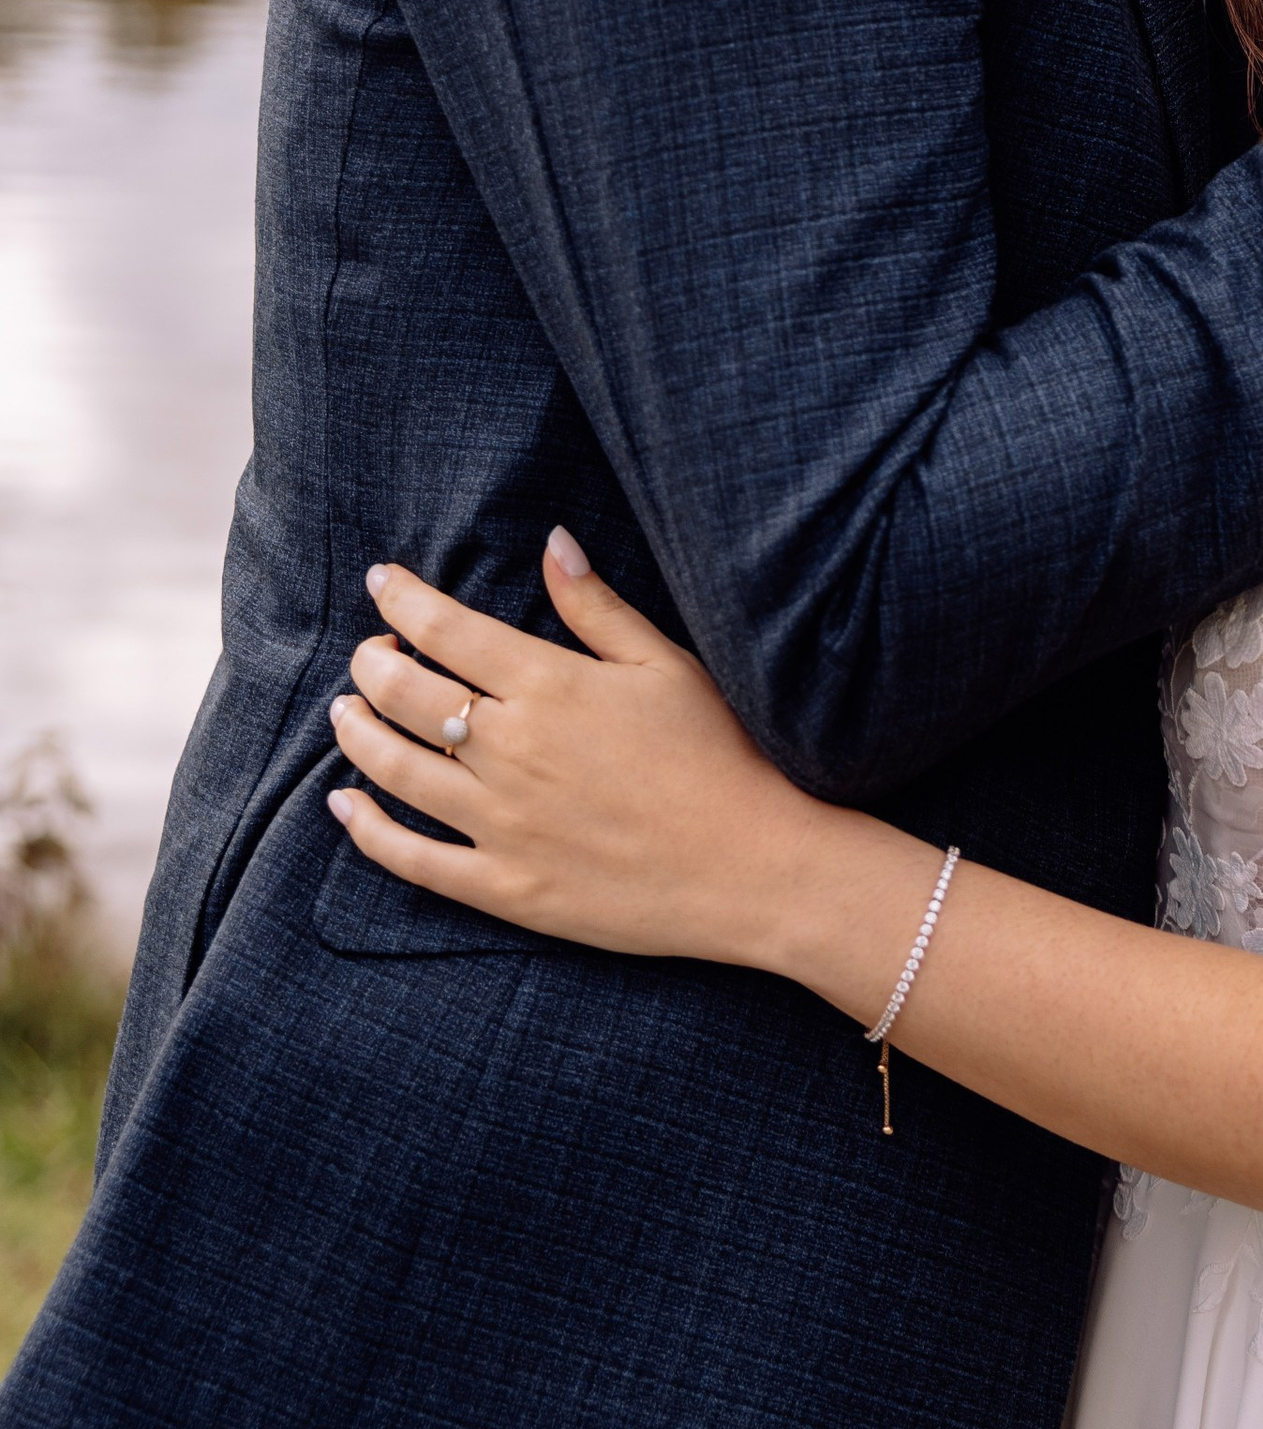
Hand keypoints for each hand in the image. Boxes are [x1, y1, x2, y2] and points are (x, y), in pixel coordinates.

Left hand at [325, 536, 847, 975]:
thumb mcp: (666, 663)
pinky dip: (367, 831)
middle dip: (372, 664)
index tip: (381, 582)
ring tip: (345, 713)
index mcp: (549, 685)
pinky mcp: (504, 886)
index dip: (403, 600)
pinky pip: (412, 860)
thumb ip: (596, 606)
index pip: (447, 629)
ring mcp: (501, 823)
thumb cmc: (720, 753)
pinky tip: (344, 808)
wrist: (753, 866)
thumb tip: (552, 541)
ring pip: (395, 770)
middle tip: (367, 652)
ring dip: (357, 734)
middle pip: (406, 695)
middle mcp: (510, 750)